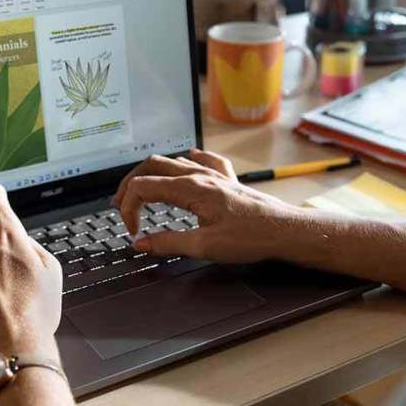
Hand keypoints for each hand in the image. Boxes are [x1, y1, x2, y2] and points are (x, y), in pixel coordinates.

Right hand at [115, 149, 304, 263]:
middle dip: (130, 185)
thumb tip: (140, 243)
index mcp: (191, 189)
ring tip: (142, 191)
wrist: (284, 230)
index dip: (129, 208)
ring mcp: (214, 174)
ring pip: (173, 161)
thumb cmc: (251, 237)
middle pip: (151, 167)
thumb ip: (168, 243)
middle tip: (121, 206)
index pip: (143, 187)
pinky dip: (187, 160)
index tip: (132, 231)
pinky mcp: (227, 179)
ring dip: (152, 174)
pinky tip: (186, 162)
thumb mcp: (204, 246)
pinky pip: (202, 159)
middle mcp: (200, 176)